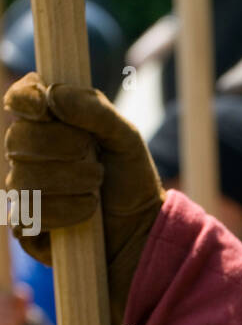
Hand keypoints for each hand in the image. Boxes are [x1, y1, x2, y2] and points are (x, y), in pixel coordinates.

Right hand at [4, 74, 165, 324]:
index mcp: (51, 123)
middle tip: (96, 163)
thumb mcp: (126, 138)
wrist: (141, 230)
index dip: (25, 99)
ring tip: (96, 189)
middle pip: (18, 139)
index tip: (46, 108)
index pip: (20, 98)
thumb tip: (53, 94)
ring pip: (22, 178)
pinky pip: (27, 215)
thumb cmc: (131, 180)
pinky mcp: (26, 225)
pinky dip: (64, 213)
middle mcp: (29, 153)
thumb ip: (96, 110)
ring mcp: (24, 189)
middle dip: (61, 149)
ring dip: (68, 182)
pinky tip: (88, 214)